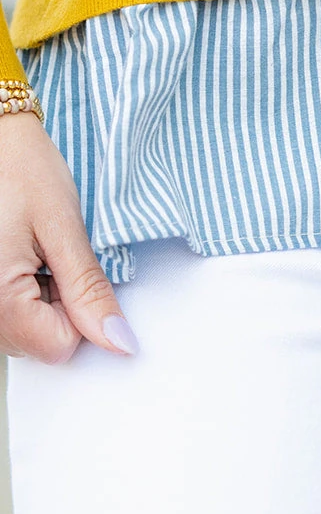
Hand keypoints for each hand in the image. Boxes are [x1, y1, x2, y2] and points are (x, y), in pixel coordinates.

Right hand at [0, 112, 137, 362]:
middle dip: (58, 304)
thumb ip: (88, 289)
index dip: (81, 311)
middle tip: (51, 252)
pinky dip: (20, 289)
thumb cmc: (19, 166)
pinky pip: (6, 312)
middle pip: (38, 341)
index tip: (76, 270)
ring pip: (23, 329)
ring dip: (38, 297)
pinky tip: (18, 252)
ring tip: (30, 247)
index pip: (60, 346)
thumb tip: (117, 339)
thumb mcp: (64, 226)